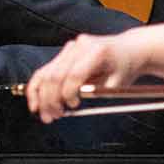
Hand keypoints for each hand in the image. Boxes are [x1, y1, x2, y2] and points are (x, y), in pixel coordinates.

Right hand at [25, 30, 158, 121]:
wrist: (129, 49)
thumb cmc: (125, 67)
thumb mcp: (118, 83)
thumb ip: (96, 91)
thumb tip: (70, 103)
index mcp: (96, 51)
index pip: (74, 74)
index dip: (69, 93)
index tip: (72, 107)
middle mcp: (80, 46)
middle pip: (56, 74)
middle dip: (51, 100)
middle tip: (52, 117)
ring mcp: (70, 47)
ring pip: (46, 73)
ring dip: (41, 97)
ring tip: (45, 115)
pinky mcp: (65, 53)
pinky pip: (46, 71)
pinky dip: (38, 87)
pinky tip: (35, 102)